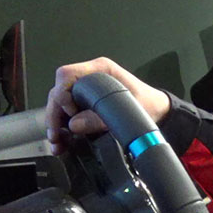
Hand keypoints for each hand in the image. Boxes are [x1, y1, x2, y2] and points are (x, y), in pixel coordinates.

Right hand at [46, 57, 170, 154]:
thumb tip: (75, 125)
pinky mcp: (87, 103)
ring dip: (55, 123)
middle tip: (55, 134)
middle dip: (54, 114)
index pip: (67, 75)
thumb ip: (101, 118)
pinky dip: (63, 127)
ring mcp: (87, 90)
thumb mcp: (128, 111)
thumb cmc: (148, 104)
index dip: (63, 94)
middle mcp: (90, 77)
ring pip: (60, 104)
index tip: (71, 113)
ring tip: (57, 143)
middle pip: (59, 91)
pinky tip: (61, 142)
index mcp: (100, 70)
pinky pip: (68, 113)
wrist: (158, 111)